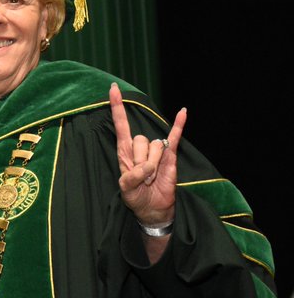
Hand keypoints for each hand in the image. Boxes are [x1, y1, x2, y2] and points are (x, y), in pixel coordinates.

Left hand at [110, 82, 184, 227]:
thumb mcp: (126, 190)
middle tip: (142, 178)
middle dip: (142, 161)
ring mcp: (155, 151)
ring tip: (152, 178)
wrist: (153, 208)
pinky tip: (183, 112)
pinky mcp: (171, 156)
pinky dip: (179, 125)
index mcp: (124, 151)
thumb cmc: (136, 197)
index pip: (120, 124)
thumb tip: (147, 167)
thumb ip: (131, 178)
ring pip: (155, 146)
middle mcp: (139, 147)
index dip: (116, 106)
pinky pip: (174, 137)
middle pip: (140, 140)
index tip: (113, 88)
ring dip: (154, 165)